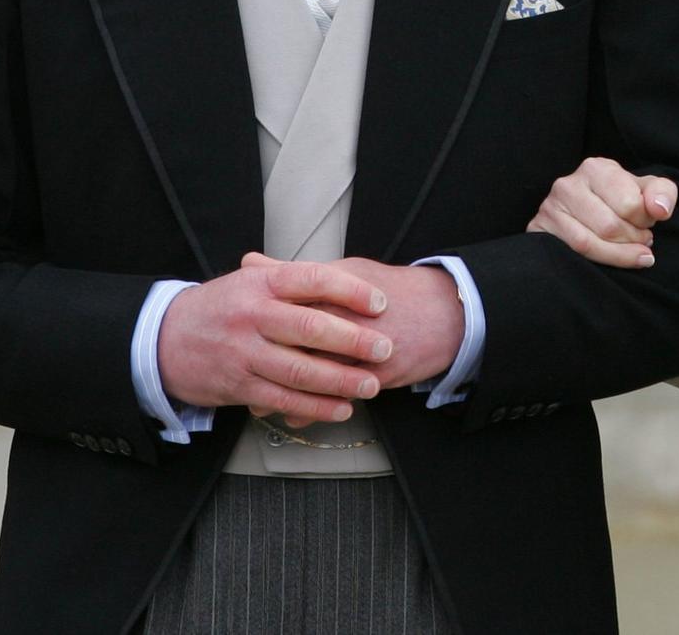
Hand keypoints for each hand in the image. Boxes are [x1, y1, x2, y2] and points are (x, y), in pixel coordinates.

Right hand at [158, 253, 394, 424]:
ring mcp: (243, 353)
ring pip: (300, 369)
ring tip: (370, 384)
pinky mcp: (238, 386)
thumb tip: (339, 274)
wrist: (164, 340)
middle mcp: (252, 316)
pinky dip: (316, 406)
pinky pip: (283, 398)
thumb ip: (288, 279)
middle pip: (310, 327)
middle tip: (385, 348)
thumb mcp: (247, 282)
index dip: (350, 290)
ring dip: (340, 379)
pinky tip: (341, 408)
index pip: (312, 280)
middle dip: (353, 340)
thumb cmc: (218, 308)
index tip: (380, 302)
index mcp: (259, 284)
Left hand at [239, 253, 463, 391]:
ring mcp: (364, 350)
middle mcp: (347, 321)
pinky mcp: (378, 376)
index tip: (233, 330)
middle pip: (296, 345)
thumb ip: (295, 272)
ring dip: (284, 394)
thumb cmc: (391, 290)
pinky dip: (313, 410)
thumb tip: (250, 261)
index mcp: (334, 292)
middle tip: (238, 374)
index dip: (256, 321)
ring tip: (258, 402)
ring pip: (316, 377)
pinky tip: (293, 416)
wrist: (445, 313)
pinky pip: (339, 398)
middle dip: (264, 363)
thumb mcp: (344, 270)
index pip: (287, 306)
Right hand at [523, 156, 676, 268]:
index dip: (645, 222)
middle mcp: (568, 184)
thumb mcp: (646, 191)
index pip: (630, 204)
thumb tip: (659, 209)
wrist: (587, 213)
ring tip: (633, 252)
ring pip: (588, 243)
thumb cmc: (621, 201)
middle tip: (641, 241)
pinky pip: (571, 253)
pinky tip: (611, 259)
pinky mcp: (539, 229)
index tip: (647, 224)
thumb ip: (662, 193)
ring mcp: (550, 207)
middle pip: (609, 227)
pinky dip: (598, 262)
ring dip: (618, 255)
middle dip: (632, 240)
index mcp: (596, 168)